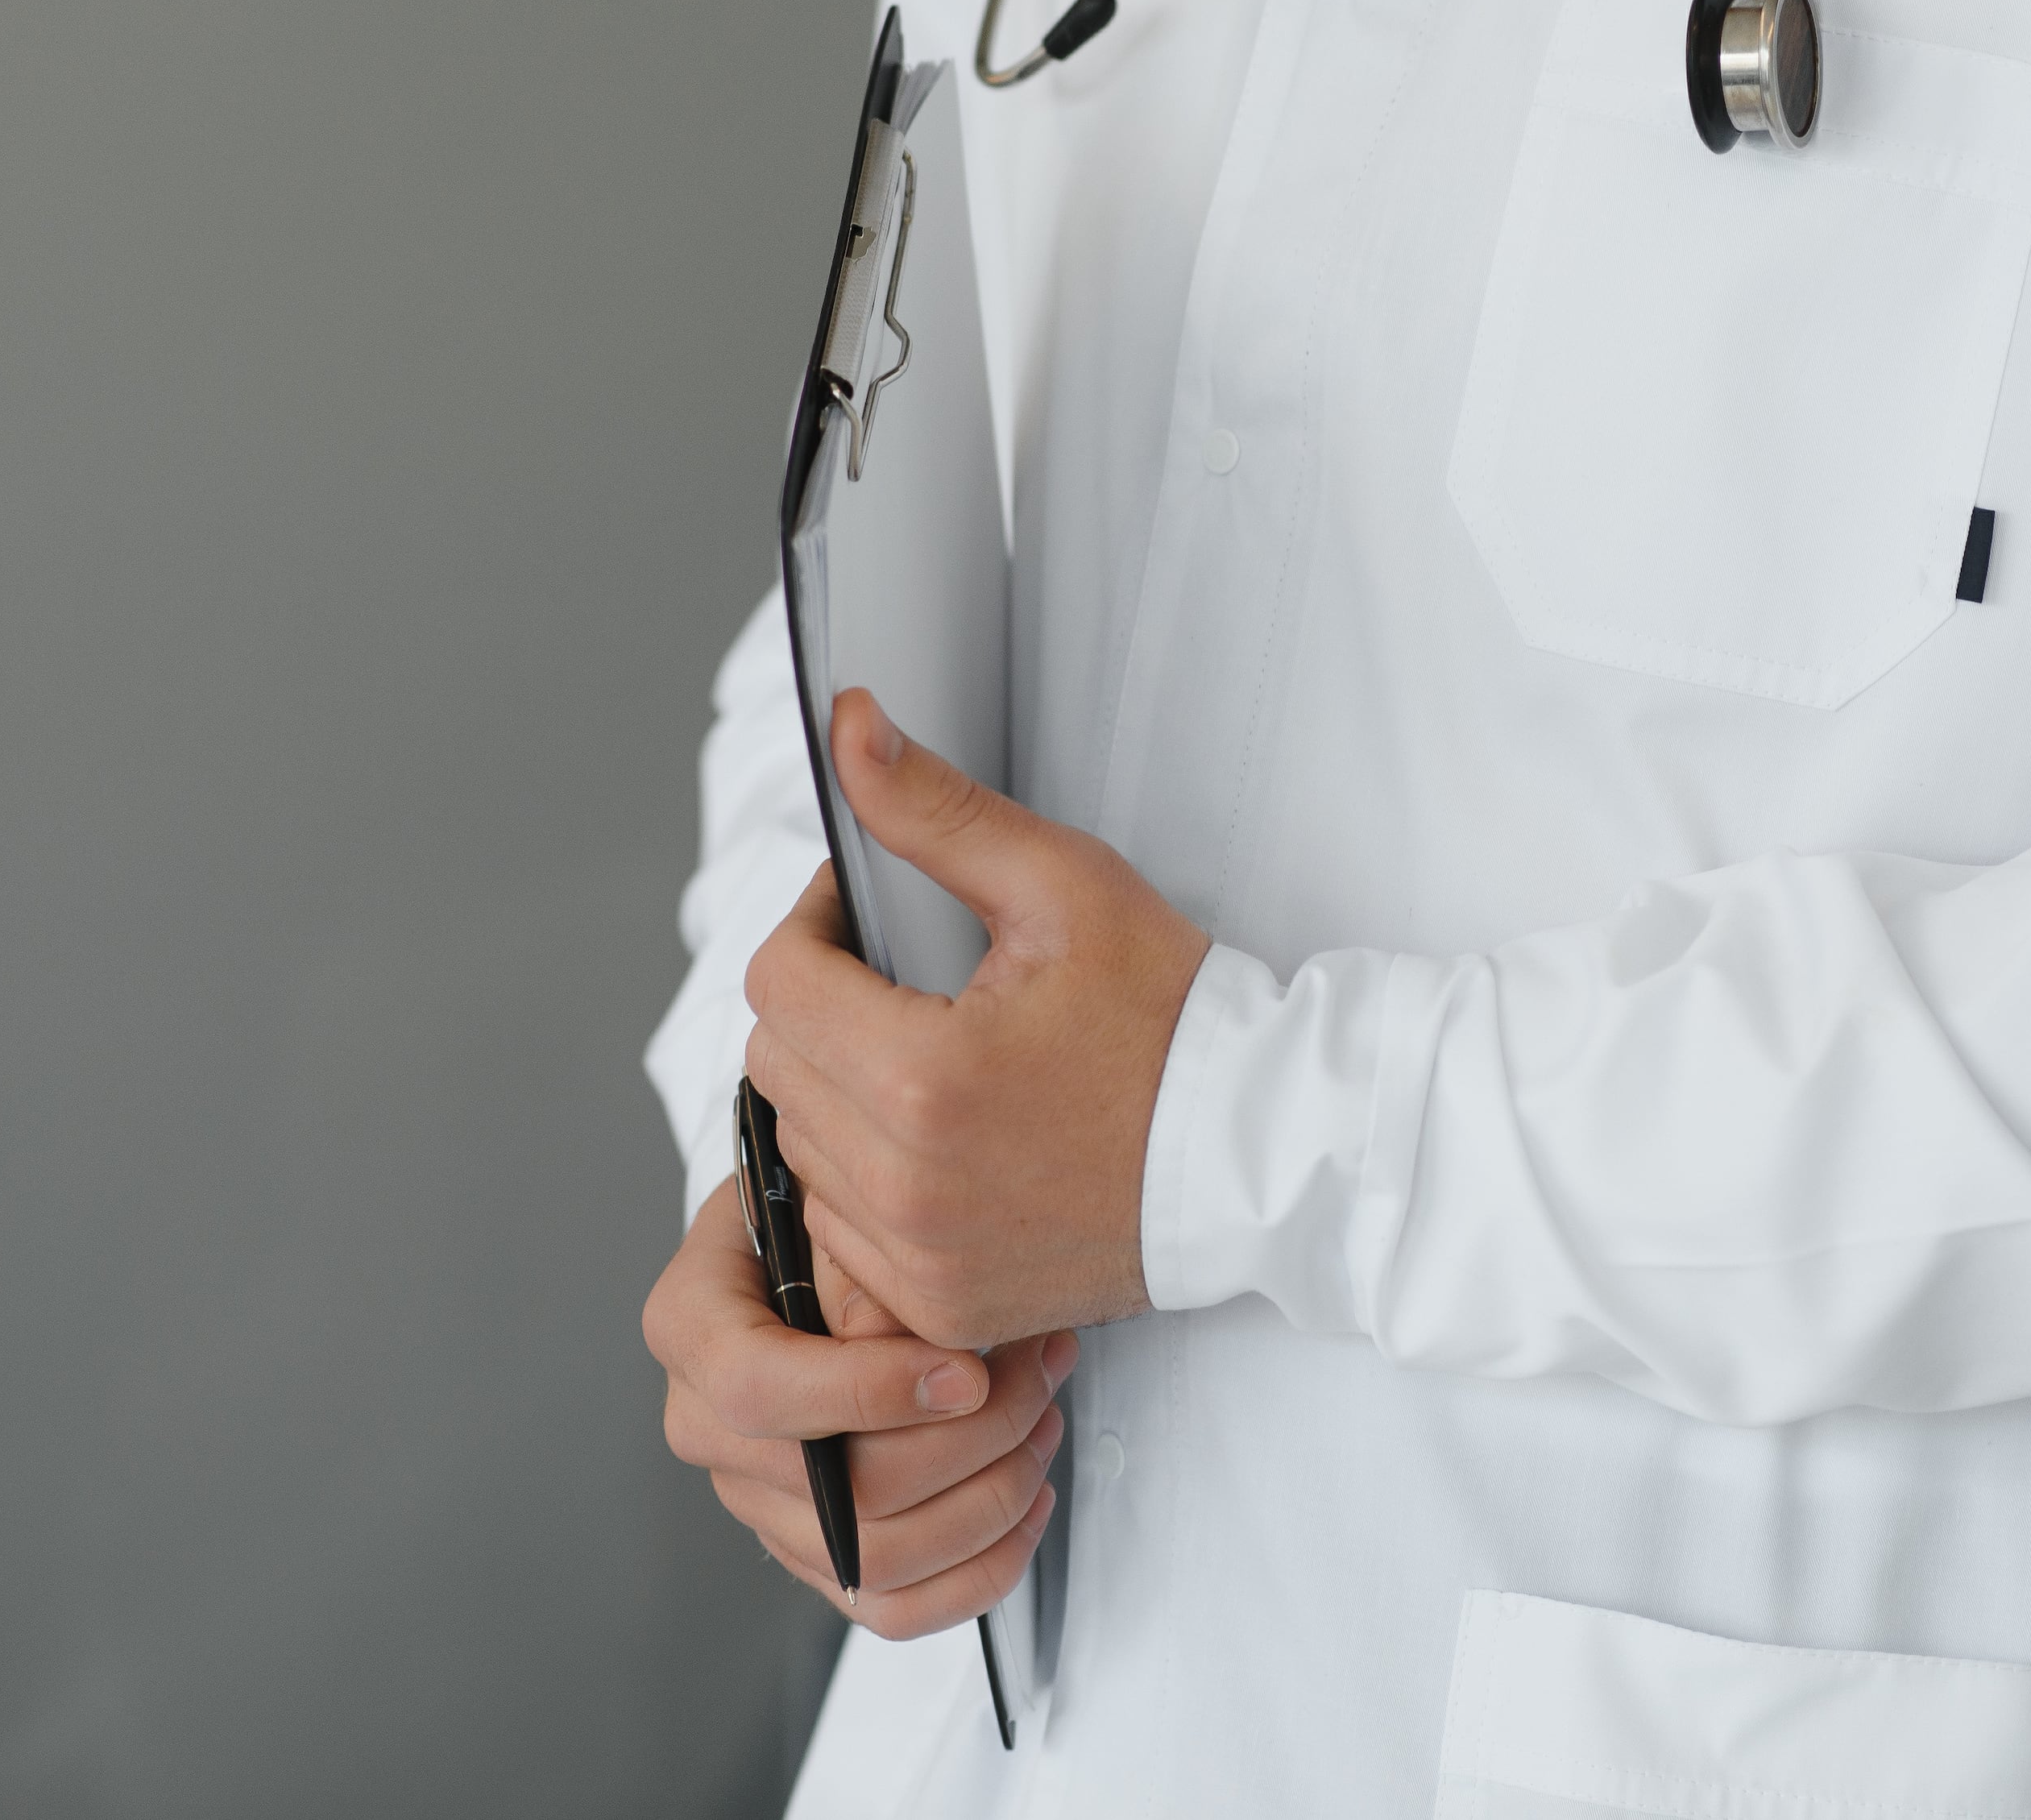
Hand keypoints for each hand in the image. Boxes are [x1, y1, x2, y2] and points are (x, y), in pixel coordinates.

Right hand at [642, 1175, 1072, 1638]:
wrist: (810, 1245)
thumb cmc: (820, 1215)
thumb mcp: (831, 1199)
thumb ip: (857, 1269)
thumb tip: (898, 1347)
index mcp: (691, 1330)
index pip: (759, 1391)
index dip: (871, 1392)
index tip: (968, 1371)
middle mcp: (707, 1429)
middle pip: (841, 1491)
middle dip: (973, 1437)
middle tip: (1043, 1366)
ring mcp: (757, 1501)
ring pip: (879, 1559)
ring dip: (991, 1498)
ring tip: (1045, 1417)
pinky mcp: (813, 1550)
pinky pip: (895, 1609)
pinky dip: (980, 1571)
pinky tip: (1029, 1502)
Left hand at [743, 688, 1209, 1349]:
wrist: (1255, 1157)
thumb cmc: (1173, 1020)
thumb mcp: (1064, 888)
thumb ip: (936, 811)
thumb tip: (848, 725)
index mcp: (922, 1077)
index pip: (776, 979)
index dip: (813, 925)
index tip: (866, 919)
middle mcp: (904, 1183)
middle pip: (775, 1061)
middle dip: (825, 1007)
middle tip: (910, 986)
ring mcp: (917, 1258)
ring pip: (800, 1148)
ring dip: (842, 1096)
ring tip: (937, 1066)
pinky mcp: (936, 1306)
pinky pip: (842, 1232)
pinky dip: (872, 1183)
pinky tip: (947, 1145)